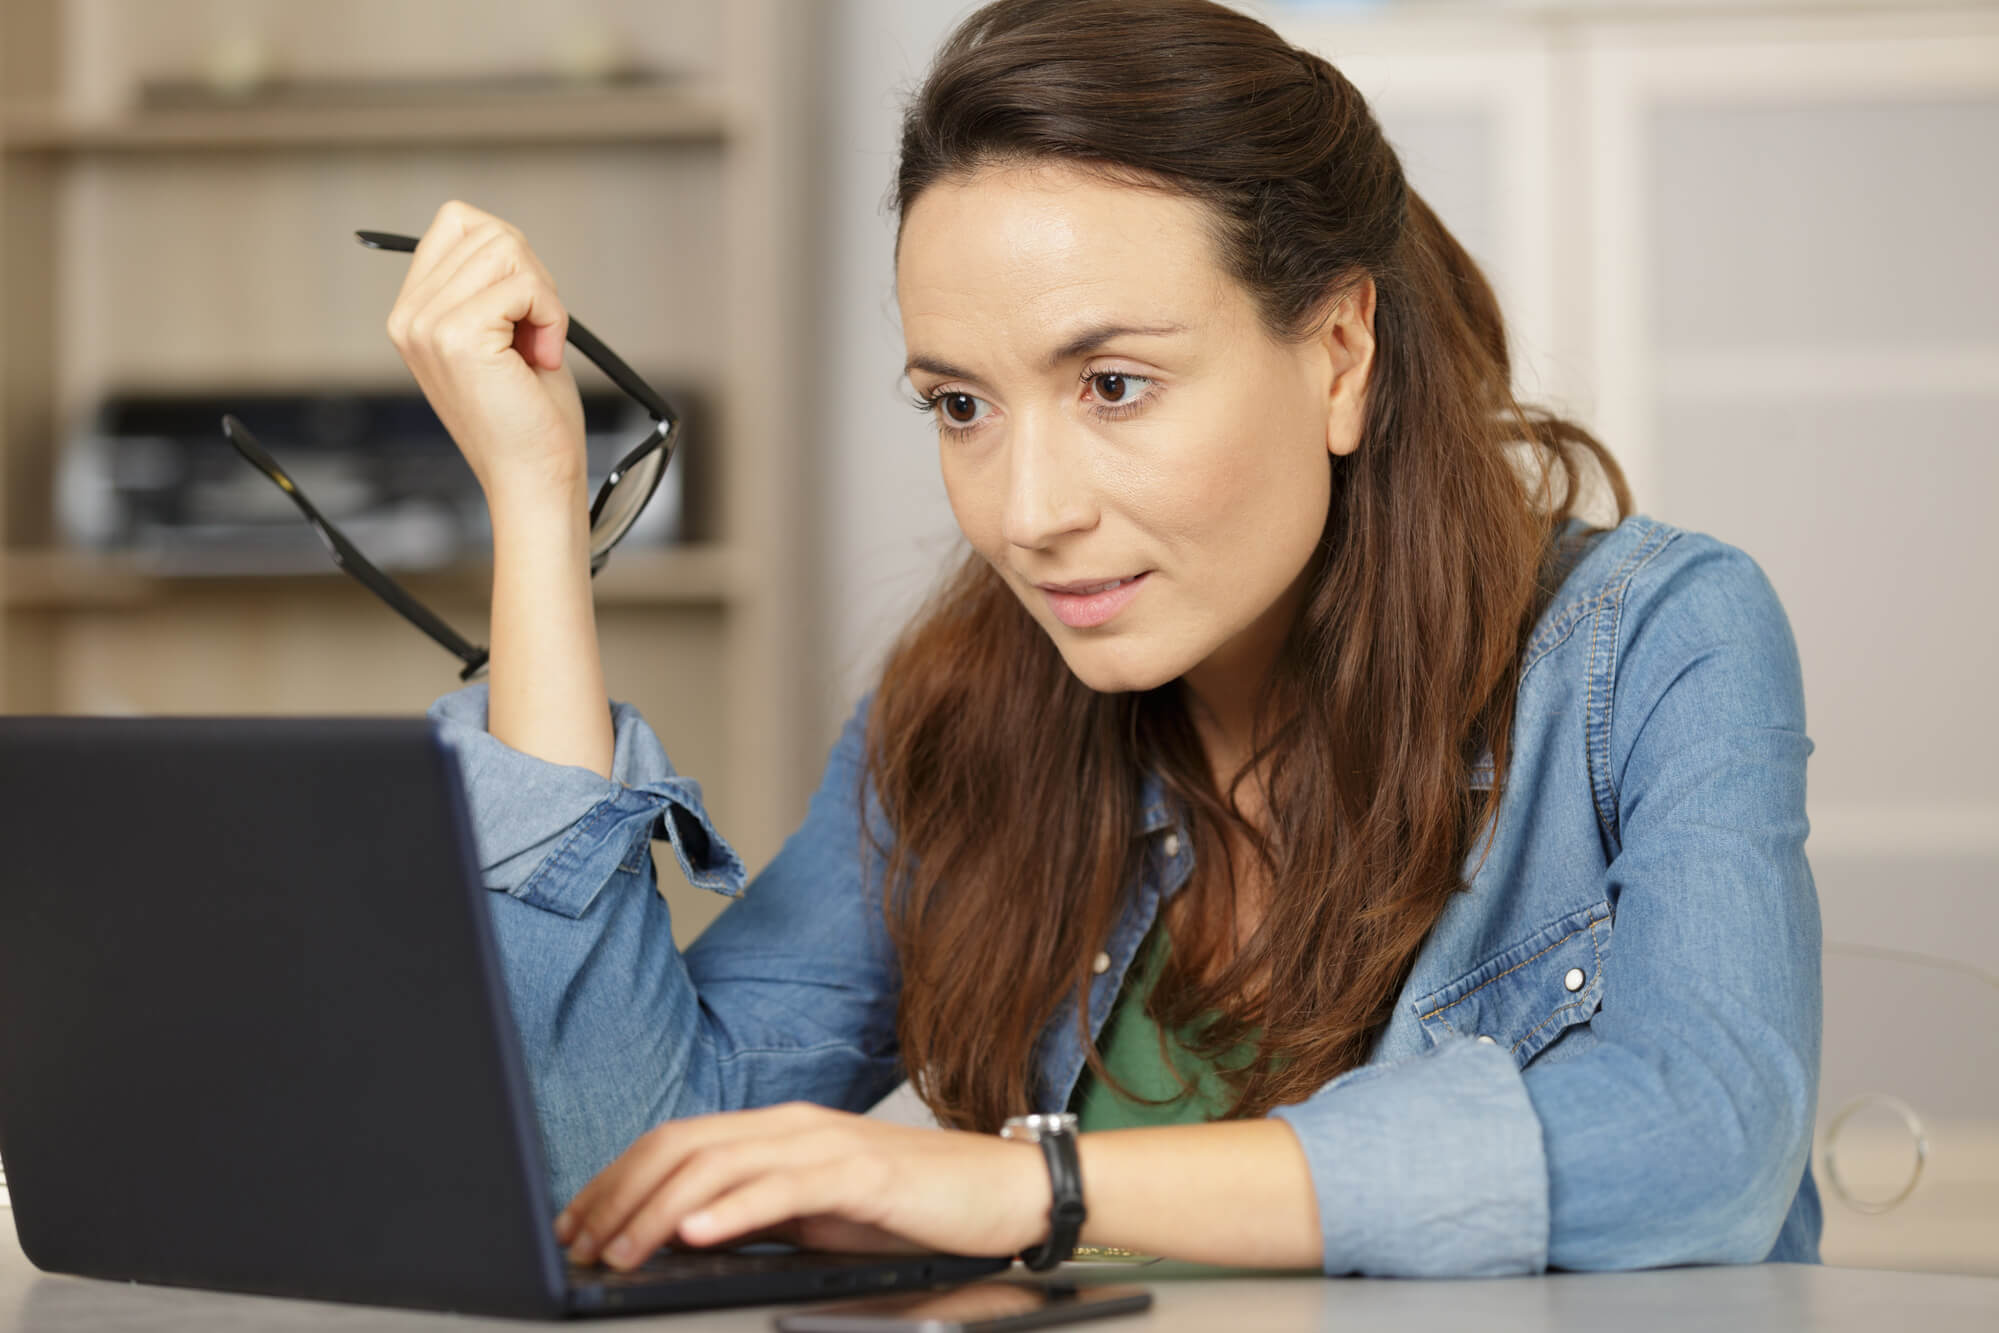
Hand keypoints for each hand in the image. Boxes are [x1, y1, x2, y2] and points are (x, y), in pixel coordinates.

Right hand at [383, 200, 586, 502]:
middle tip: (538, 336)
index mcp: (414, 312)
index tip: (524, 312)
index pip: (459, 222)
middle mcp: (410, 315)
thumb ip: (491, 284)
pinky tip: (541, 359)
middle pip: (489, 231)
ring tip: (537, 349)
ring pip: (508, 250)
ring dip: (545, 299)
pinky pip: (524, 285)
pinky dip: (551, 317)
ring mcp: (428, 324)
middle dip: (534, 278)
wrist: (533, 478)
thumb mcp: (504, 334)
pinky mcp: (458, 335)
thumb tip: (506, 238)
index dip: (512, 257)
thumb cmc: (529, 416)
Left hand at [554, 1102, 1051, 1269]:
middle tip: (580, 1243)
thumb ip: (755, 1216)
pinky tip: (694, 1233)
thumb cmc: (913, 1209)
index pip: (676, 1142)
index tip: (575, 1224)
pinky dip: (731, 1209)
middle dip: (619, 1194)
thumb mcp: (816, 1217)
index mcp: (778, 1131)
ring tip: (622, 1248)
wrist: (1005, 1192)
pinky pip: (783, 1186)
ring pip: (719, 1163)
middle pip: (682, 1144)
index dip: (615, 1179)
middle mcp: (794, 1125)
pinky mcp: (862, 1173)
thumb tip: (679, 1236)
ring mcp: (827, 1143)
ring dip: (657, 1209)